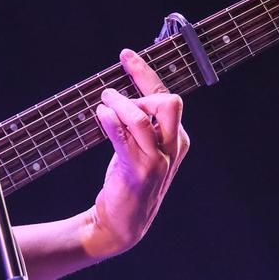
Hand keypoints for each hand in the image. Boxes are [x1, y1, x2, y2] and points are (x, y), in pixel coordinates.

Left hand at [87, 48, 189, 256]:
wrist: (122, 224)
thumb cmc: (129, 179)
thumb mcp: (140, 148)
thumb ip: (138, 122)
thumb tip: (118, 91)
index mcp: (177, 140)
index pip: (166, 98)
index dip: (145, 73)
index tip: (126, 55)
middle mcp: (172, 148)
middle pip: (168, 103)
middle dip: (141, 91)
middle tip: (114, 96)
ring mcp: (157, 161)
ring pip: (143, 119)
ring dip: (119, 105)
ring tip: (103, 103)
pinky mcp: (139, 172)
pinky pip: (125, 139)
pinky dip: (112, 122)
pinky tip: (101, 115)